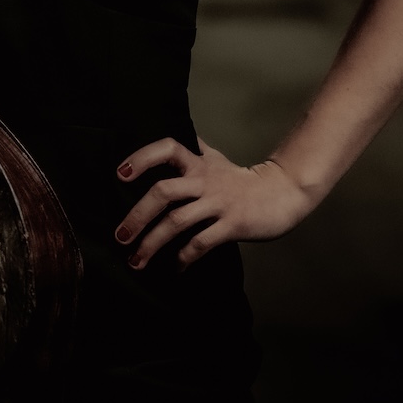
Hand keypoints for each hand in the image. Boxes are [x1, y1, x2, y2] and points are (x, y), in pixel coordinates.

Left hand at [113, 136, 314, 269]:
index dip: (141, 158)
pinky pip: (201, 243)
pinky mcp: (232, 225)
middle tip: (119, 236)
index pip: (166, 149)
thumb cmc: (242, 179)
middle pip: (163, 192)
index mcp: (197, 164)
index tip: (120, 175)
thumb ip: (194, 149)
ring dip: (152, 243)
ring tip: (137, 260)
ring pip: (177, 222)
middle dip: (137, 215)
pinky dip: (184, 257)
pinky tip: (175, 268)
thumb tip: (179, 134)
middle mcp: (203, 181)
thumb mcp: (215, 159)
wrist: (283, 193)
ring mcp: (217, 204)